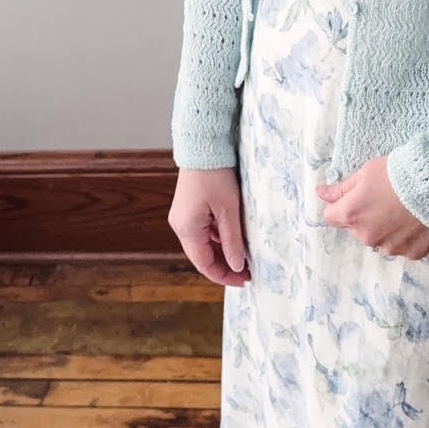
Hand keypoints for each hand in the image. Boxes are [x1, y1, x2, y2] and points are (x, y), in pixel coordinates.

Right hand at [168, 167, 251, 285]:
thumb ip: (232, 240)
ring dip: (222, 253)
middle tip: (248, 272)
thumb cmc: (216, 175)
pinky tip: (234, 240)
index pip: (205, 264)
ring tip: (245, 258)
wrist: (203, 146)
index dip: (224, 276)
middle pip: (202, 256)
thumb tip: (237, 266)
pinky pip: (203, 232)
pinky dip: (218, 239)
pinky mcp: (189, 209)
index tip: (244, 281)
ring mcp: (183, 217)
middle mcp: (180, 226)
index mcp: (187, 229)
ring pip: (203, 245)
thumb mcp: (229, 209)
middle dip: (224, 266)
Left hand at [316, 155, 428, 259]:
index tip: (356, 197)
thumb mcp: (365, 172)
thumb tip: (321, 193)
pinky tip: (415, 220)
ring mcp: (390, 247)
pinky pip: (402, 246)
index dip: (341, 205)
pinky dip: (406, 237)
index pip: (331, 217)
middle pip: (356, 229)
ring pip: (380, 240)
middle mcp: (367, 236)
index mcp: (351, 215)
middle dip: (365, 217)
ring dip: (385, 229)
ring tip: (402, 210)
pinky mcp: (411, 253)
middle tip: (384, 199)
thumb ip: (341, 188)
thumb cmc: (398, 174)